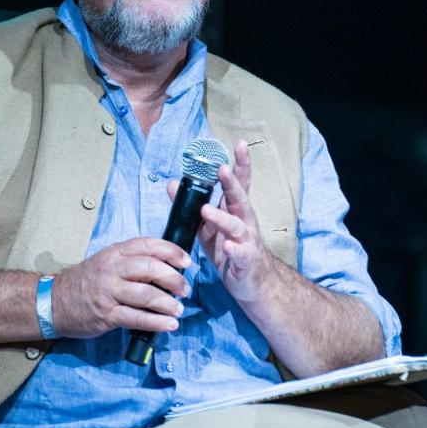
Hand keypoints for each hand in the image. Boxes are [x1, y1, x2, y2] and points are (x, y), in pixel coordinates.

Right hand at [52, 237, 190, 337]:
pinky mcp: (107, 315)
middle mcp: (111, 269)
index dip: (171, 251)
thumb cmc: (85, 282)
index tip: (186, 261)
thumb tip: (165, 269)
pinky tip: (169, 325)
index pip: (148, 245)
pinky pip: (137, 318)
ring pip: (147, 295)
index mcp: (114, 253)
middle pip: (151, 269)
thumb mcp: (106, 262)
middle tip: (185, 289)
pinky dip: (157, 322)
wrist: (53, 302)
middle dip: (174, 279)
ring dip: (169, 303)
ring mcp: (108, 292)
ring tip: (179, 309)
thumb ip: (131, 262)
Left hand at [191, 138, 274, 305]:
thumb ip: (192, 207)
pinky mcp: (246, 261)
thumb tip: (172, 184)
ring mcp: (247, 241)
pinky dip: (235, 249)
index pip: (239, 184)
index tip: (239, 144)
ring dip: (222, 217)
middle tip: (222, 169)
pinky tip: (229, 247)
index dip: (240, 165)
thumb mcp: (208, 228)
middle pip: (239, 198)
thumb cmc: (231, 250)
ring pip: (237, 225)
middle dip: (232, 183)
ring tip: (206, 210)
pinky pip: (241, 253)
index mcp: (235, 211)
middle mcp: (245, 222)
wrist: (254, 283)